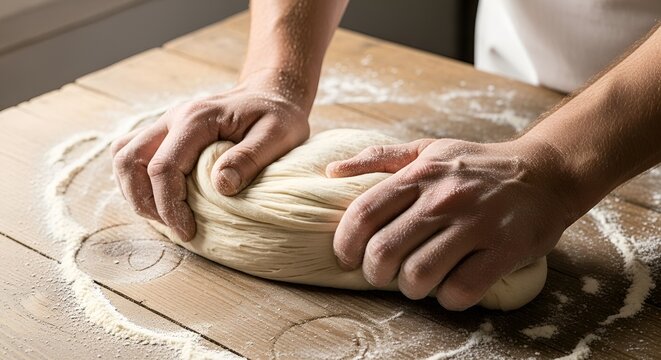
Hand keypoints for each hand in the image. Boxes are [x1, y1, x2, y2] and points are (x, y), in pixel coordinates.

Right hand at [111, 71, 311, 241]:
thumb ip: (250, 158)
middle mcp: (172, 118)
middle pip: (129, 161)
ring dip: (135, 192)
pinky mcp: (166, 133)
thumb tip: (221, 186)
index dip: (169, 205)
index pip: (163, 167)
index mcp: (196, 119)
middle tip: (174, 227)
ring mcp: (165, 124)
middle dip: (145, 202)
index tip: (187, 231)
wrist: (271, 93)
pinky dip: (138, 181)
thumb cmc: (278, 115)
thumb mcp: (277, 135)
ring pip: (124, 157)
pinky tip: (162, 200)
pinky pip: (134, 155)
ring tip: (166, 218)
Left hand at [327, 138, 573, 309]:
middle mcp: (444, 197)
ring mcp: (475, 224)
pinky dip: (449, 299)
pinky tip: (451, 288)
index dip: (346, 243)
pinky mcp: (505, 249)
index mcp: (420, 174)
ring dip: (411, 288)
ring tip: (418, 282)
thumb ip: (379, 158)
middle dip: (375, 273)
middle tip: (383, 274)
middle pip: (385, 251)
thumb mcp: (428, 149)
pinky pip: (462, 290)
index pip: (364, 213)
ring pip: (419, 275)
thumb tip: (332, 170)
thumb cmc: (477, 165)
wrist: (546, 172)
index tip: (346, 259)